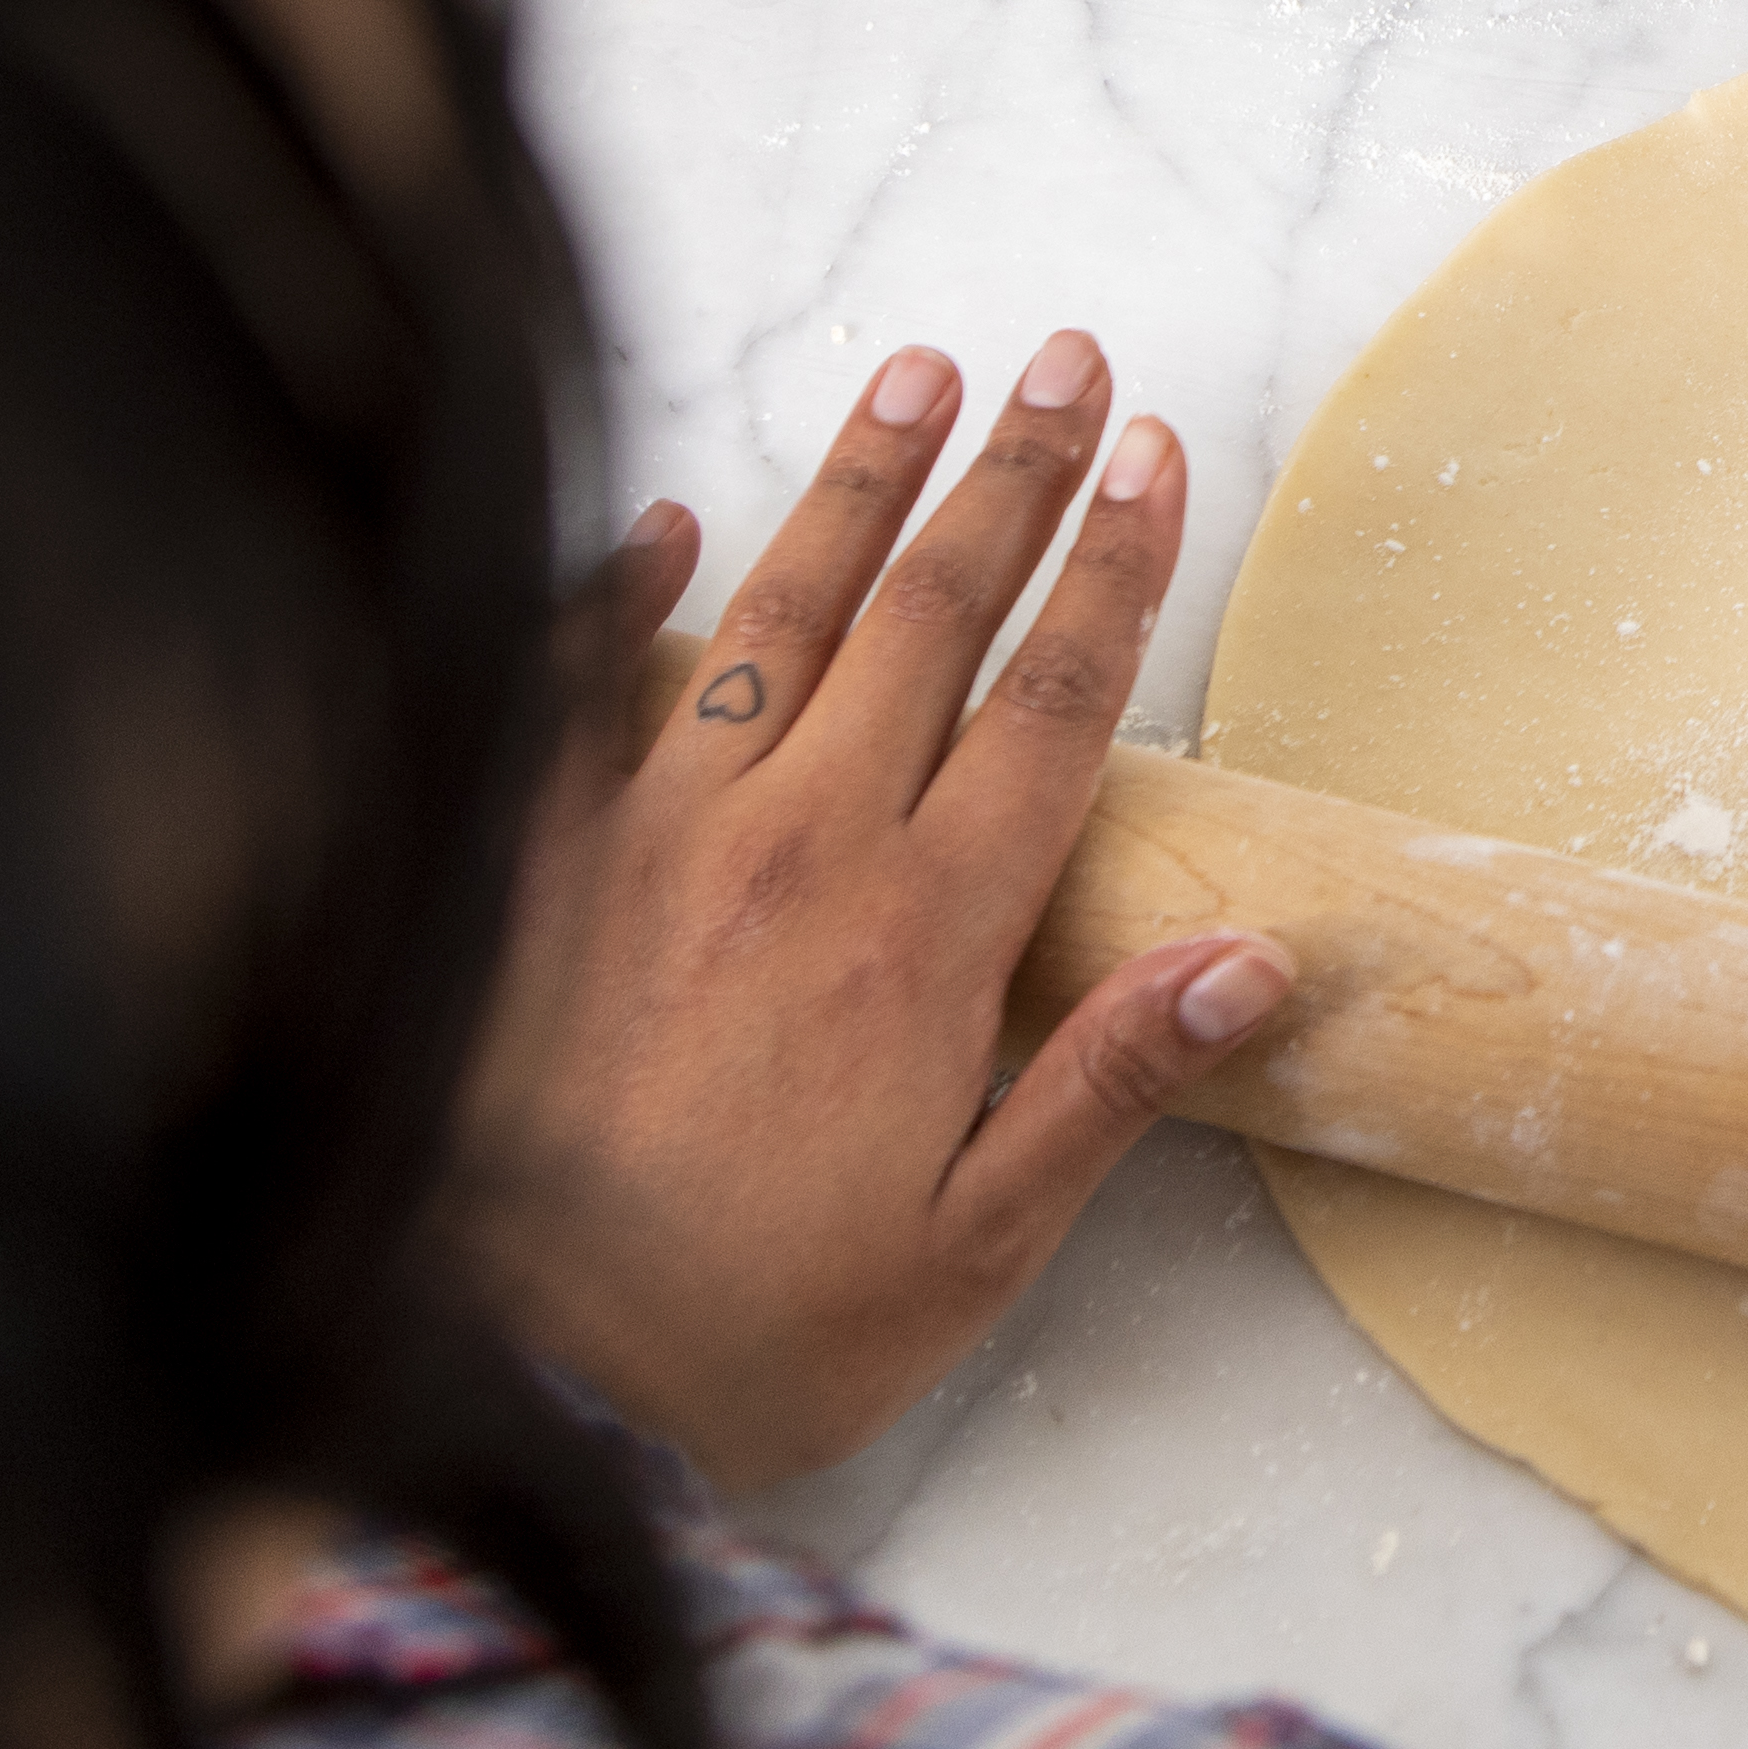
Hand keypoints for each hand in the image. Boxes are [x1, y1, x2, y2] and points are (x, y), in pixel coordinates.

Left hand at [467, 333, 1290, 1488]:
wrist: (492, 1385)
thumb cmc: (742, 1338)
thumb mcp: (968, 1252)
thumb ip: (1105, 1087)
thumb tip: (1255, 960)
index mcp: (919, 938)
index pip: (1050, 706)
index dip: (1116, 572)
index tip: (1161, 457)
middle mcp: (793, 850)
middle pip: (929, 619)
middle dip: (1013, 478)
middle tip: (1071, 363)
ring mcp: (649, 841)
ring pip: (777, 618)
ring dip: (856, 487)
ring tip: (919, 375)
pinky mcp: (527, 867)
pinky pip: (580, 688)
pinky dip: (626, 587)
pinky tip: (671, 513)